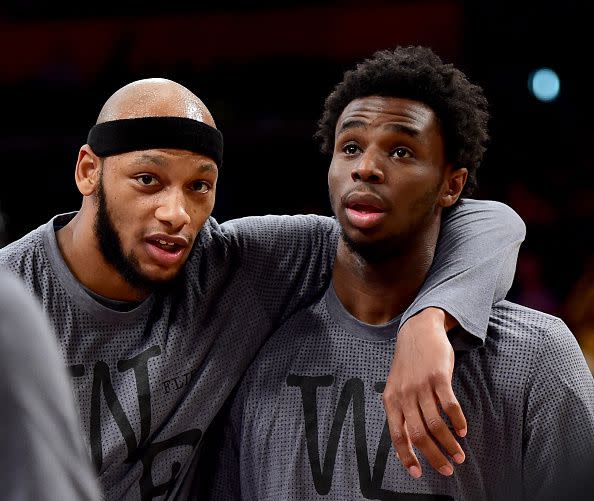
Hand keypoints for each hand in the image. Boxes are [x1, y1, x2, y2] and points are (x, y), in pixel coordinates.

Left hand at [383, 307, 465, 477]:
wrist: (418, 330)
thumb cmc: (409, 365)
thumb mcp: (397, 387)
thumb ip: (401, 412)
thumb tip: (407, 444)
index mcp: (391, 400)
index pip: (397, 435)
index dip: (407, 457)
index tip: (418, 474)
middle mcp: (404, 394)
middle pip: (419, 434)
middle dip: (435, 456)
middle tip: (448, 469)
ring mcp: (421, 385)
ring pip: (436, 424)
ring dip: (449, 444)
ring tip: (460, 455)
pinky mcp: (438, 377)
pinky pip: (450, 406)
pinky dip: (457, 422)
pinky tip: (463, 431)